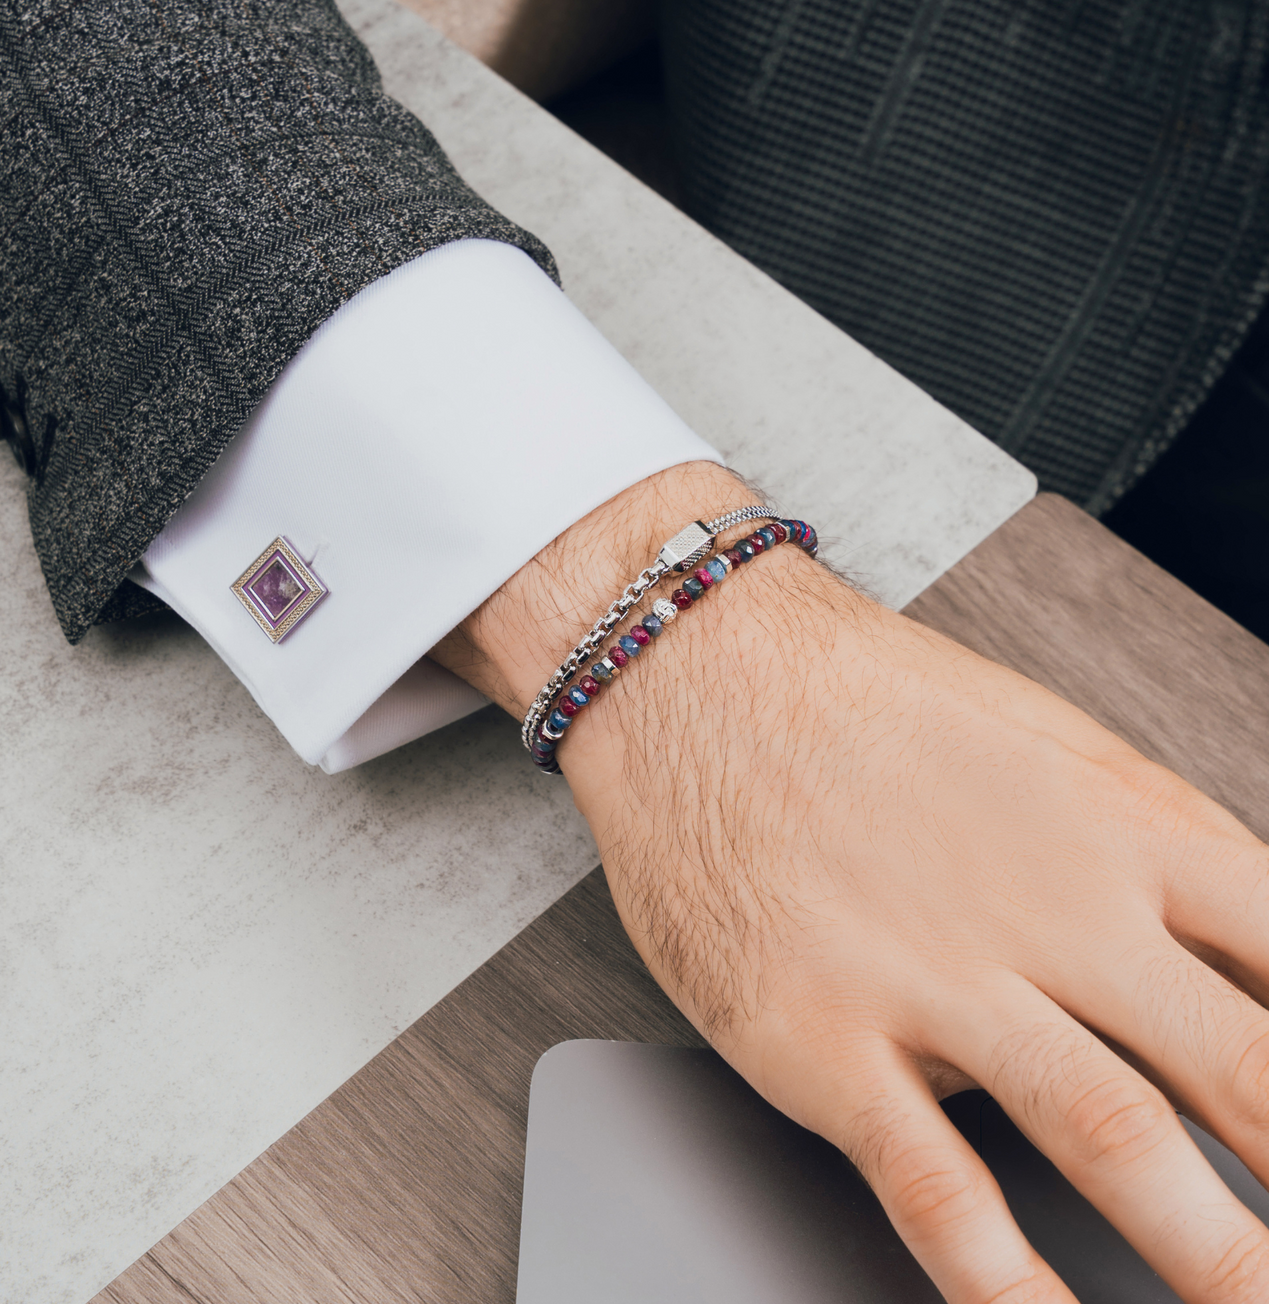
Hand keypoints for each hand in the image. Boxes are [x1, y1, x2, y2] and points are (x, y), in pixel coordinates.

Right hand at [435, 460, 1268, 1302]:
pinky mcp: (821, 1034)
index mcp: (1123, 826)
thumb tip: (1249, 954)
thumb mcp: (1046, 739)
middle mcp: (1049, 906)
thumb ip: (1156, 850)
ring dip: (1214, 1258)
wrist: (695, 668)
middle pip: (1246, 1075)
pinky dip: (1005, 1287)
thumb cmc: (864, 699)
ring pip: (1114, 1142)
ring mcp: (934, 973)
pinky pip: (935, 1189)